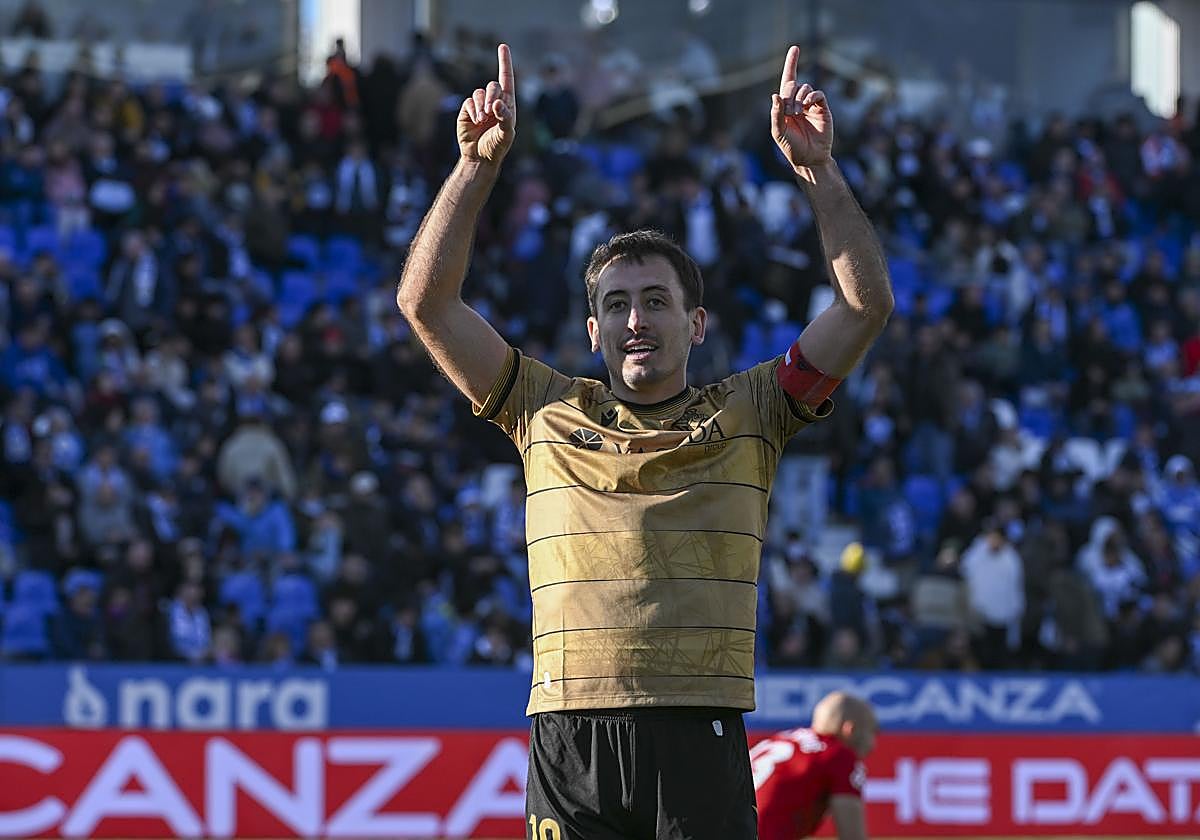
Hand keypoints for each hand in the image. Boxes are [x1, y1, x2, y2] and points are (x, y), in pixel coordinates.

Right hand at [457, 43, 516, 166]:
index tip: (502, 46)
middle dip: (492, 95)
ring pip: (479, 92)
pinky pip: (469, 101)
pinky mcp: (467, 111)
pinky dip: (473, 109)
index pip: (507, 79)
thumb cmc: (497, 147)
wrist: (479, 158)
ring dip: (481, 104)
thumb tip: (497, 104)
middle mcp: (494, 102)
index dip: (505, 62)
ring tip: (482, 119)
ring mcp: (480, 106)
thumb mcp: (506, 134)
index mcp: (507, 105)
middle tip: (490, 111)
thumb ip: (505, 118)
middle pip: (493, 86)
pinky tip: (476, 121)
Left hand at [770, 45, 833, 171]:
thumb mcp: (778, 132)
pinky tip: (807, 107)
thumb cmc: (791, 147)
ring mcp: (811, 105)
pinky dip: (811, 96)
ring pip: (805, 87)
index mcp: (786, 105)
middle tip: (790, 110)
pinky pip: (818, 94)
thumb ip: (775, 114)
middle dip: (789, 93)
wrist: (809, 158)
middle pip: (793, 84)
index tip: (795, 48)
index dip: (791, 64)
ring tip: (798, 112)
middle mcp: (798, 102)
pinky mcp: (823, 108)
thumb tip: (775, 95)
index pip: (788, 80)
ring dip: (799, 97)